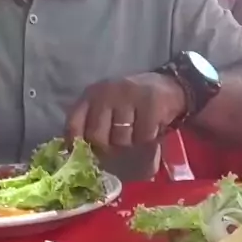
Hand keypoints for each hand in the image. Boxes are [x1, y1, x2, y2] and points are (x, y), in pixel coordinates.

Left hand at [66, 73, 186, 150]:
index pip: (74, 123)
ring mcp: (128, 96)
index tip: (83, 154)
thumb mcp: (106, 108)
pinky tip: (150, 126)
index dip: (76, 143)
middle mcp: (107, 93)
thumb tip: (76, 152)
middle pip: (97, 137)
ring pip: (121, 139)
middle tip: (117, 141)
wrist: (167, 87)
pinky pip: (142, 136)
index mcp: (92, 95)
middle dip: (107, 146)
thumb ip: (90, 125)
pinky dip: (147, 138)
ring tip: (136, 128)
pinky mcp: (150, 103)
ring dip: (130, 142)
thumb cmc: (130, 104)